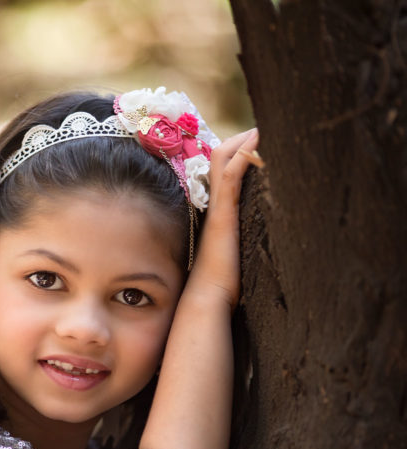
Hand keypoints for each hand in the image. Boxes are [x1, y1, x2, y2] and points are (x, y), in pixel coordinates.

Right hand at [187, 128, 259, 309]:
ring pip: (222, 162)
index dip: (235, 153)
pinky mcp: (223, 216)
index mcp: (216, 212)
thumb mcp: (234, 254)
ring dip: (240, 142)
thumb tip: (256, 240)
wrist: (208, 299)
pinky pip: (230, 178)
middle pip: (218, 159)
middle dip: (238, 141)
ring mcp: (217, 209)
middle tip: (260, 130)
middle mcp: (213, 206)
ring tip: (261, 129)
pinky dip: (242, 157)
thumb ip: (240, 241)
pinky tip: (255, 142)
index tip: (255, 143)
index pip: (221, 171)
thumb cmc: (221, 285)